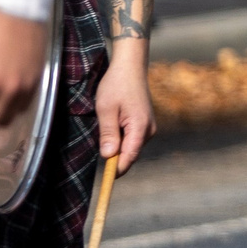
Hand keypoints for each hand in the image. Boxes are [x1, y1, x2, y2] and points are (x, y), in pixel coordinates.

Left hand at [95, 39, 155, 173]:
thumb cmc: (116, 85)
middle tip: (97, 142)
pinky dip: (121, 138)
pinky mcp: (145, 123)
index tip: (104, 180)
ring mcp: (149, 127)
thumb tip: (108, 157)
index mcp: (140, 128)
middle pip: (130, 154)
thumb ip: (108, 134)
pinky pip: (132, 138)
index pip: (129, 158)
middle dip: (114, 156)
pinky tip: (112, 124)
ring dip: (116, 145)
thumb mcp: (106, 110)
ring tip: (105, 125)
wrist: (130, 67)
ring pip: (130, 147)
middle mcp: (148, 130)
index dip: (116, 171)